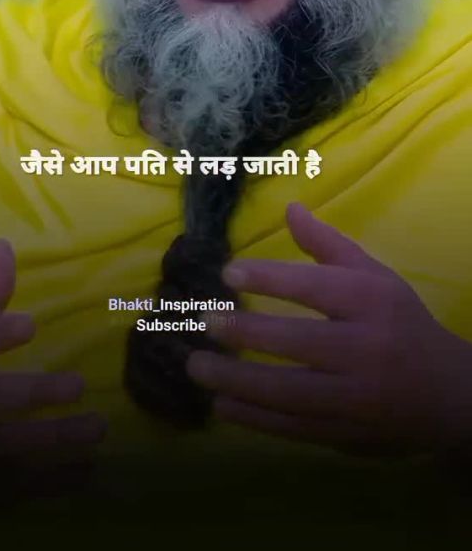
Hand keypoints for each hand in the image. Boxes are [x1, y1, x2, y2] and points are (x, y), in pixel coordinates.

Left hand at [187, 203, 471, 456]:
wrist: (446, 394)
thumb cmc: (400, 323)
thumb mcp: (374, 277)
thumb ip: (327, 246)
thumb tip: (289, 208)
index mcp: (372, 302)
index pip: (316, 288)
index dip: (270, 279)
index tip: (228, 272)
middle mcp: (365, 349)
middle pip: (299, 342)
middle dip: (246, 332)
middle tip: (204, 321)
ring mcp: (355, 397)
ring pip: (290, 391)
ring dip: (237, 380)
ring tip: (196, 366)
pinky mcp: (345, 433)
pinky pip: (293, 427)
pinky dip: (254, 418)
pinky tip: (222, 403)